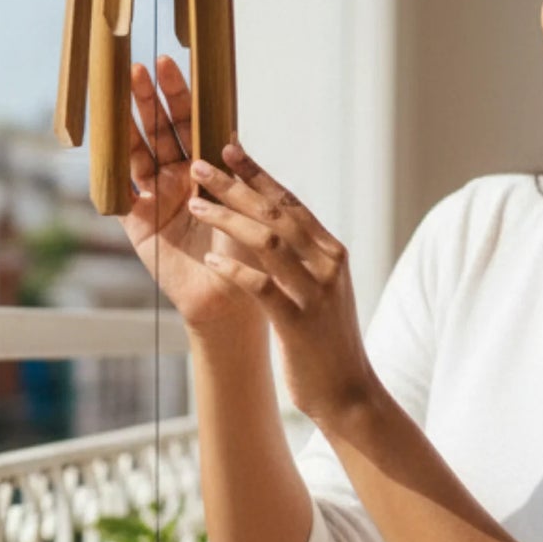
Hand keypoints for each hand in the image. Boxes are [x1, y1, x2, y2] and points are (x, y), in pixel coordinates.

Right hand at [121, 57, 264, 335]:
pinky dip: (111, 165)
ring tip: (121, 89)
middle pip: (162, 129)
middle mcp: (180, 176)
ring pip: (139, 149)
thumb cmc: (248, 251)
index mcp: (209, 167)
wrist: (231, 298)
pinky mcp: (137, 221)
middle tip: (142, 67)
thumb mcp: (244, 204)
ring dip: (130, 120)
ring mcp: (155, 195)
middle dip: (152, 98)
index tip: (172, 62)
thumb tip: (227, 133)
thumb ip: (232, 172)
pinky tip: (104, 136)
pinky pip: (119, 188)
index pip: (192, 122)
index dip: (181, 94)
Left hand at [185, 138, 379, 430]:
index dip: (257, 173)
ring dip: (227, 219)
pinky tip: (210, 258)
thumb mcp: (320, 289)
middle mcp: (327, 265)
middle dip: (234, 185)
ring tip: (195, 204)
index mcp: (331, 252)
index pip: (290, 202)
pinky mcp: (299, 322)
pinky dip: (234, 269)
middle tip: (199, 165)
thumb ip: (302, 257)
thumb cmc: (325, 340)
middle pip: (275, 212)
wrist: (348, 392)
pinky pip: (261, 287)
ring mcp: (315, 293)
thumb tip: (268, 225)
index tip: (227, 149)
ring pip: (267, 242)